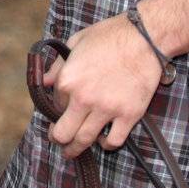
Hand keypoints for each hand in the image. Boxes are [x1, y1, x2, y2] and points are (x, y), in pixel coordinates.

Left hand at [41, 14, 164, 156]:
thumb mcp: (75, 42)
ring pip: (84, 140)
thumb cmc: (110, 35)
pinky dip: (106, 144)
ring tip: (72, 152)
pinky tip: (103, 140)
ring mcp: (107, 109)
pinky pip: (113, 141)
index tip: (60, 110)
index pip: (54, 104)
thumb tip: (43, 82)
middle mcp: (83, 98)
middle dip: (58, 139)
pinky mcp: (128, 115)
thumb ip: (57, 65)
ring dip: (75, 149)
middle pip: (63, 132)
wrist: (145, 37)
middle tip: (58, 141)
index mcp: (67, 80)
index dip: (56, 108)